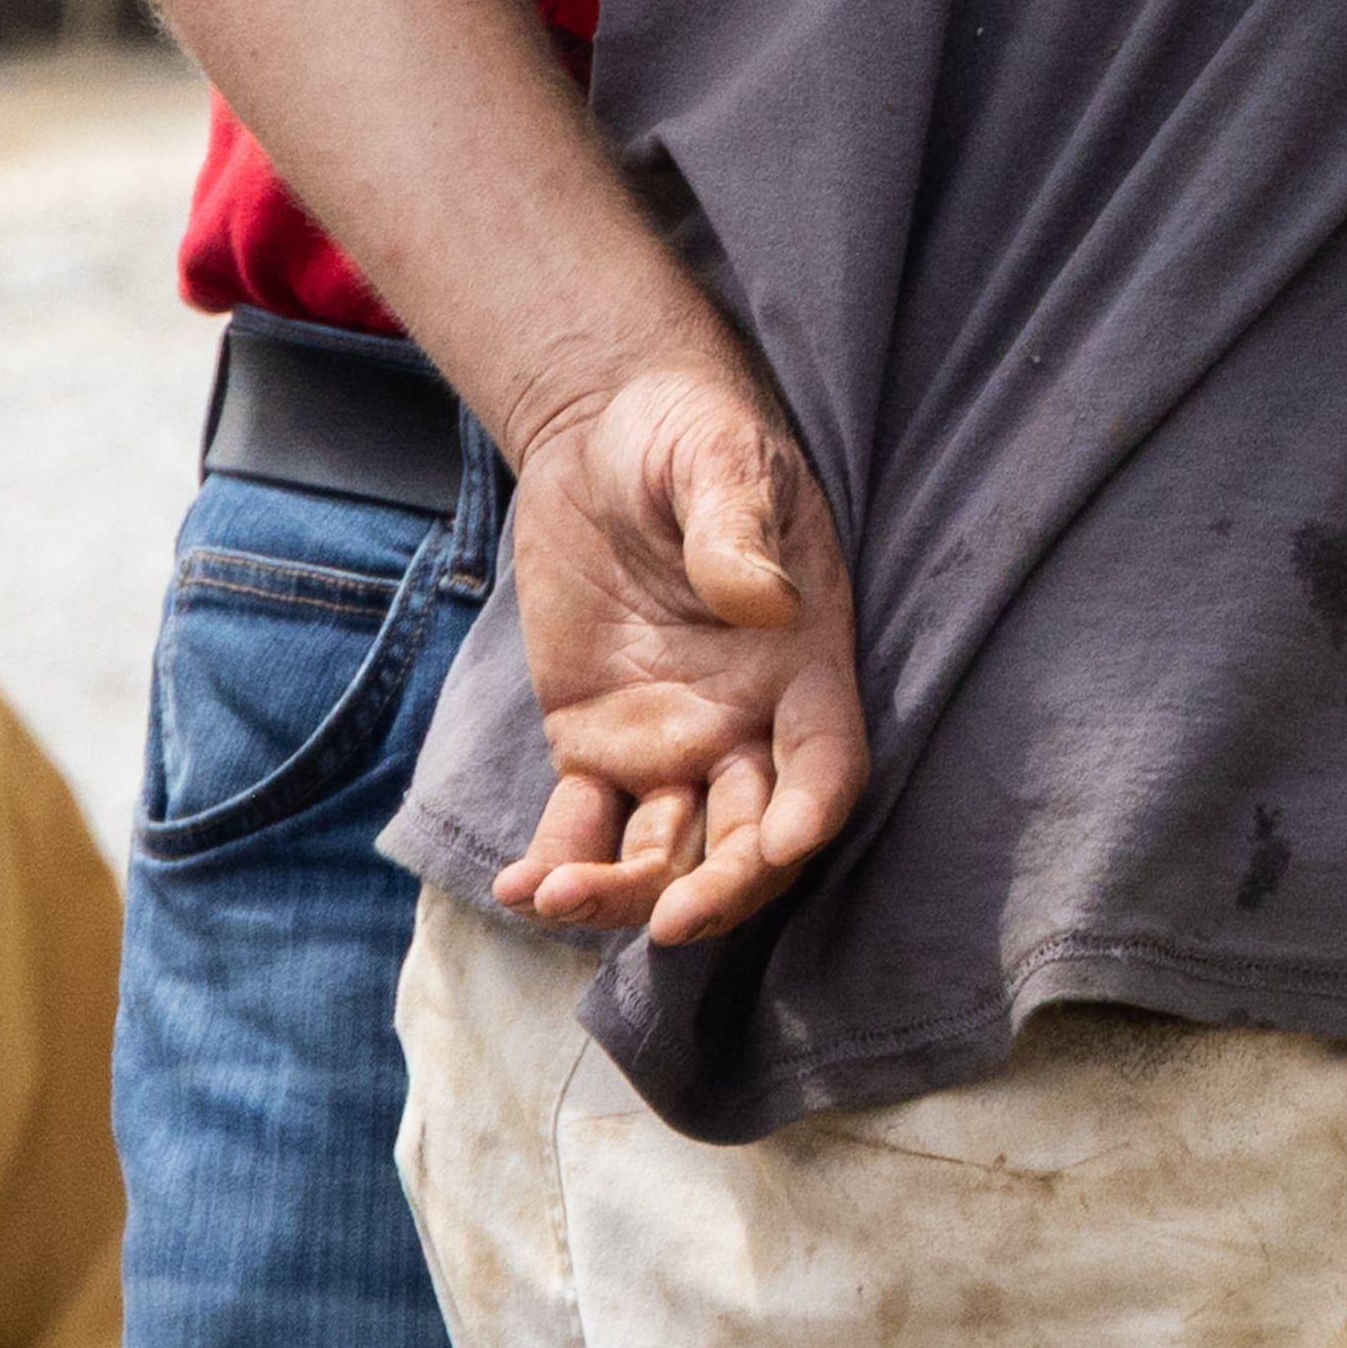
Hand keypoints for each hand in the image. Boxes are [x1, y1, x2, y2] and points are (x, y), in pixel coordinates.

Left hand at [502, 357, 868, 948]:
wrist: (604, 429)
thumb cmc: (686, 434)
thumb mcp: (717, 461)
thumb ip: (736, 529)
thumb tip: (763, 601)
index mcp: (800, 665)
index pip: (826, 763)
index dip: (814, 812)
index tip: (783, 844)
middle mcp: (746, 724)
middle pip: (753, 836)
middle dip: (723, 885)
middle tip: (673, 918)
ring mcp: (671, 744)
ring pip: (665, 850)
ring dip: (625, 891)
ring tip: (559, 895)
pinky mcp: (597, 743)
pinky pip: (584, 822)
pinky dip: (558, 864)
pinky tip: (521, 888)